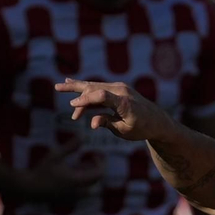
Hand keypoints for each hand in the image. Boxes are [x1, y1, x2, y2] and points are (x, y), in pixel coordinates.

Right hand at [6, 140, 103, 200]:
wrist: (28, 188)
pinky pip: (81, 192)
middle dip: (96, 169)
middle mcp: (79, 192)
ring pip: (89, 188)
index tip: (95, 154)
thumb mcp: (55, 156)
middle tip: (92, 158)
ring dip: (89, 176)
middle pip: (96, 181)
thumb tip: (82, 136)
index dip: (100, 163)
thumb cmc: (41, 171)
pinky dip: (82, 183)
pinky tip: (73, 173)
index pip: (99, 174)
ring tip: (82, 164)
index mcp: (78, 182)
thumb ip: (70, 147)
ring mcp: (74, 198)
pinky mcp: (68, 200)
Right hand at [54, 78, 173, 141]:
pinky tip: (74, 83)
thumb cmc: (142, 129)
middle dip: (75, 89)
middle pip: (94, 87)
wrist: (157, 121)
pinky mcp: (118, 89)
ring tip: (61, 86)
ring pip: (95, 86)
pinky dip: (87, 89)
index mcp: (124, 103)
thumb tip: (92, 124)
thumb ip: (108, 124)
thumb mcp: (125, 131)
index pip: (101, 96)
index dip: (85, 100)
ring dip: (78, 88)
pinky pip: (99, 88)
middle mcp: (122, 91)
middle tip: (57, 88)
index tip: (73, 105)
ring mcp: (120, 88)